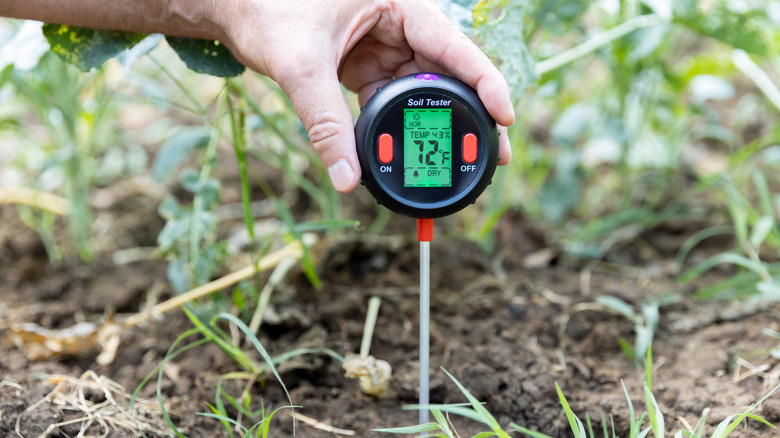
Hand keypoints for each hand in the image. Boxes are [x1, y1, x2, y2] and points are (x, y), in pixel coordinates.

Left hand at [217, 0, 514, 191]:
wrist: (234, 6)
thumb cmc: (268, 11)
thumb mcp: (301, 66)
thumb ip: (326, 122)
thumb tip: (346, 179)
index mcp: (398, 4)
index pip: (452, 45)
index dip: (484, 82)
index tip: (505, 116)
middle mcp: (398, 23)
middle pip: (448, 72)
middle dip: (468, 113)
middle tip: (495, 152)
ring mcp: (384, 46)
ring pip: (422, 89)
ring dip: (436, 124)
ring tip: (459, 158)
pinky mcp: (366, 66)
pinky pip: (393, 98)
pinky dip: (401, 124)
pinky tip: (411, 149)